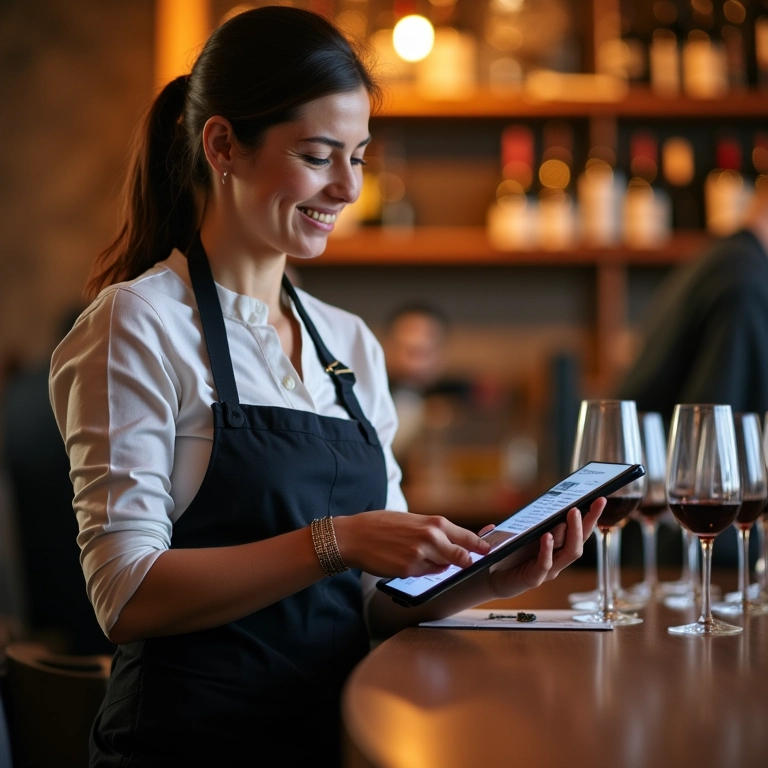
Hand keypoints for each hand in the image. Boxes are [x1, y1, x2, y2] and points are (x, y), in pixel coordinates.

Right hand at [333, 511, 490, 577]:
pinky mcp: (409, 571)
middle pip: (462, 557)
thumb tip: (455, 542)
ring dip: (437, 565)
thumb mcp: (413, 521)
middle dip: (466, 562)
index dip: (481, 547)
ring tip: (417, 554)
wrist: (355, 536)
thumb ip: (435, 531)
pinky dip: (421, 570)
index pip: (467, 538)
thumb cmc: (383, 525)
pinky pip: (424, 574)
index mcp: (434, 523)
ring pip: (442, 568)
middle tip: (468, 564)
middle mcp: (431, 538)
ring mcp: (421, 556)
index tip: (490, 552)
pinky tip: (405, 560)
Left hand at [484, 497, 604, 598]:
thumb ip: (527, 519)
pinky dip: (547, 550)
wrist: (488, 575)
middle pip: (579, 541)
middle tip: (588, 504)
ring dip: (572, 533)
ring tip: (572, 514)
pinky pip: (545, 565)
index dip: (591, 517)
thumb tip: (538, 501)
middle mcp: (557, 558)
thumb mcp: (519, 531)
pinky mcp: (533, 578)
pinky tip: (547, 537)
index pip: (578, 531)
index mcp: (556, 546)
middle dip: (586, 522)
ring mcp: (548, 569)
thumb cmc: (506, 552)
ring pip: (569, 553)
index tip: (599, 499)